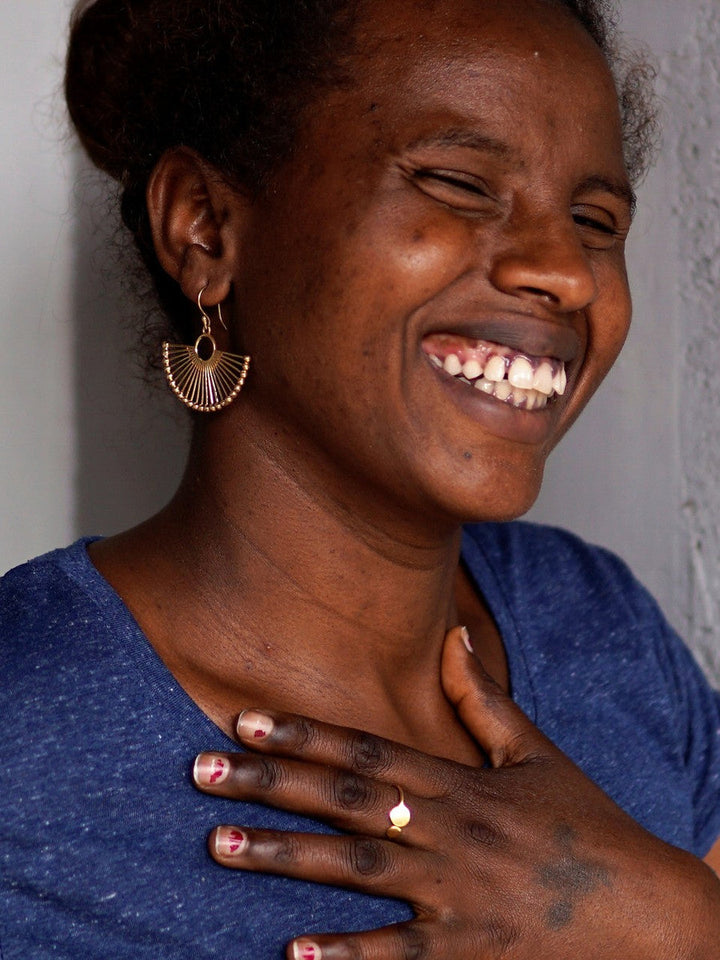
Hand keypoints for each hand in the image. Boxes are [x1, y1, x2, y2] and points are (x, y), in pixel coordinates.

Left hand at [192, 627, 719, 958]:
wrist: (649, 913)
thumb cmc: (587, 826)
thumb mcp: (536, 753)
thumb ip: (484, 698)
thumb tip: (453, 634)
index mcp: (458, 783)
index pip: (366, 749)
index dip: (305, 732)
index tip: (247, 717)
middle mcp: (448, 831)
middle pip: (343, 800)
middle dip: (270, 782)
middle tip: (200, 770)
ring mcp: (455, 895)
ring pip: (353, 870)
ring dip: (282, 858)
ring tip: (218, 845)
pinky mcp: (467, 954)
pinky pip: (396, 957)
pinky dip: (344, 958)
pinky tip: (291, 953)